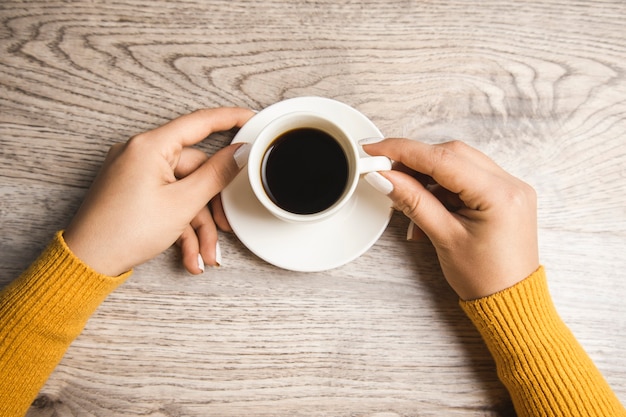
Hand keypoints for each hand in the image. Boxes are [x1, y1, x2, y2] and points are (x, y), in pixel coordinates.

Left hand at [64, 108, 254, 275]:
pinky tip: (190, 256)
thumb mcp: (183, 203)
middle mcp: (141, 154)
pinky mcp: (134, 191)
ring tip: (206, 254)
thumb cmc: (124, 231)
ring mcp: (136, 173)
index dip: (230, 118)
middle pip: (196, 170)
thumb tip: (240, 153)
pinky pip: (168, 202)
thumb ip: (217, 174)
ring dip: (198, 226)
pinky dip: (181, 228)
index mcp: (150, 146)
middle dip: (211, 207)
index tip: (252, 119)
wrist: (88, 262)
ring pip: (184, 193)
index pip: (199, 123)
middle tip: (225, 227)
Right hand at [363, 139, 538, 299]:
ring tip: (409, 200)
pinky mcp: (503, 195)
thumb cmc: (485, 278)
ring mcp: (510, 188)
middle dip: (416, 163)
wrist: (510, 302)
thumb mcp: (443, 237)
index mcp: (500, 194)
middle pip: (451, 155)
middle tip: (387, 175)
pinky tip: (428, 207)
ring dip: (428, 178)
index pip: (442, 159)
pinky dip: (443, 188)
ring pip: (458, 164)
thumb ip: (413, 201)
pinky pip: (467, 178)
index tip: (376, 149)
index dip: (404, 150)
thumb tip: (384, 177)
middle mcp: (510, 184)